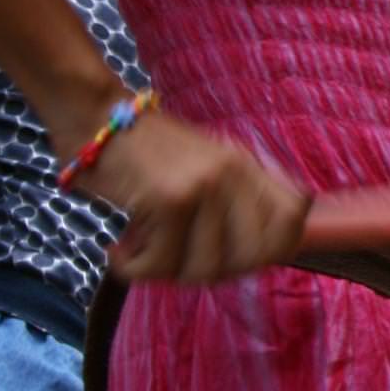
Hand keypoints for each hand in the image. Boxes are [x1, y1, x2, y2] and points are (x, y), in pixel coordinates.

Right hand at [73, 110, 308, 282]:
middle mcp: (235, 173)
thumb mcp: (204, 168)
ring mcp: (205, 185)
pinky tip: (119, 251)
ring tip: (144, 254)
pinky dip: (133, 269)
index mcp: (249, 166)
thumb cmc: (145, 155)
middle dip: (212, 273)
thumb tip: (256, 259)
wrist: (95, 117)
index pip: (294, 217)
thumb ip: (235, 204)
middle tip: (178, 262)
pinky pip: (161, 264)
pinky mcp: (169, 199)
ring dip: (166, 273)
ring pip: (205, 269)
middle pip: (250, 258)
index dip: (272, 249)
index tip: (233, 259)